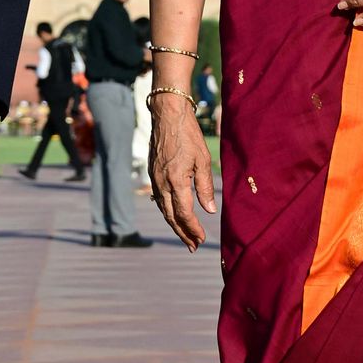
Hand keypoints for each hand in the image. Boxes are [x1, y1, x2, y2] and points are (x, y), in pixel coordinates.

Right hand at [147, 92, 214, 250]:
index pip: (184, 213)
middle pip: (171, 216)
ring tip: (186, 237)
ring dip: (174, 225)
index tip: (202, 239)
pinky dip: (167, 211)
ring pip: (163, 209)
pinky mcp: (152, 174)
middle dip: (183, 233)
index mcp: (175, 180)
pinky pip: (159, 199)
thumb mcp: (202, 160)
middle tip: (194, 246)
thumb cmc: (188, 135)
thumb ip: (205, 187)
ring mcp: (154, 179)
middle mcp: (161, 183)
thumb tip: (210, 210)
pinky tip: (174, 216)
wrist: (167, 116)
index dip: (193, 229)